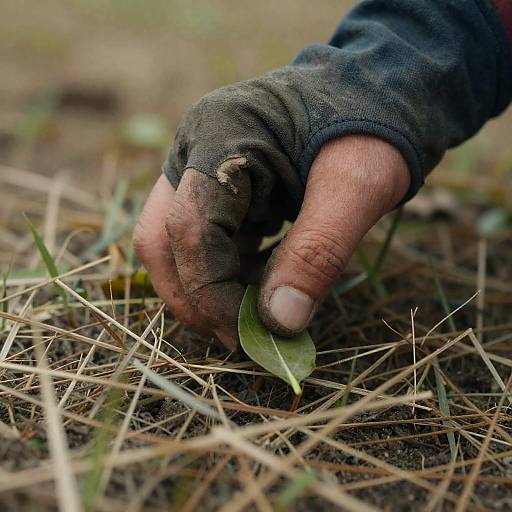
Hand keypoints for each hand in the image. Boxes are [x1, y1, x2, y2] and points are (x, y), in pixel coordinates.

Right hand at [134, 134, 408, 348]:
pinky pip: (199, 239)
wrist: (375, 95)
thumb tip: (278, 324)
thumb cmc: (372, 130)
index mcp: (219, 134)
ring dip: (207, 288)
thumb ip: (317, 254)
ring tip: (257, 313)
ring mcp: (199, 167)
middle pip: (161, 239)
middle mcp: (193, 149)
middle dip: (194, 297)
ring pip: (172, 243)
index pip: (190, 228)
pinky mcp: (214, 186)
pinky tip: (261, 284)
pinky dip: (222, 273)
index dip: (211, 291)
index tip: (251, 334)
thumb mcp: (358, 188)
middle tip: (239, 336)